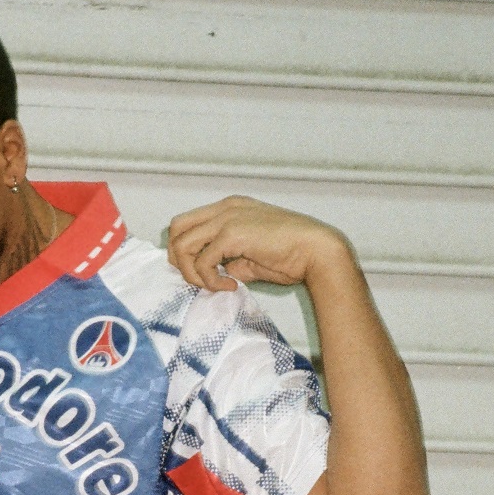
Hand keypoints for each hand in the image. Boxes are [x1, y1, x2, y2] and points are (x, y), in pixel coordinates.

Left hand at [167, 193, 348, 293]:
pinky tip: (231, 286)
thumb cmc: (291, 256)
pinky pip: (202, 261)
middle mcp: (225, 208)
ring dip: (192, 273)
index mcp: (230, 208)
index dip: (186, 252)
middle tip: (200, 280)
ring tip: (216, 285)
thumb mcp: (251, 257)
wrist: (317, 251)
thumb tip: (213, 274)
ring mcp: (227, 218)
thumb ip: (229, 261)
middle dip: (179, 259)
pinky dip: (210, 281)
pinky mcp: (232, 234)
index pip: (188, 224)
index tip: (202, 274)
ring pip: (182, 244)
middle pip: (176, 228)